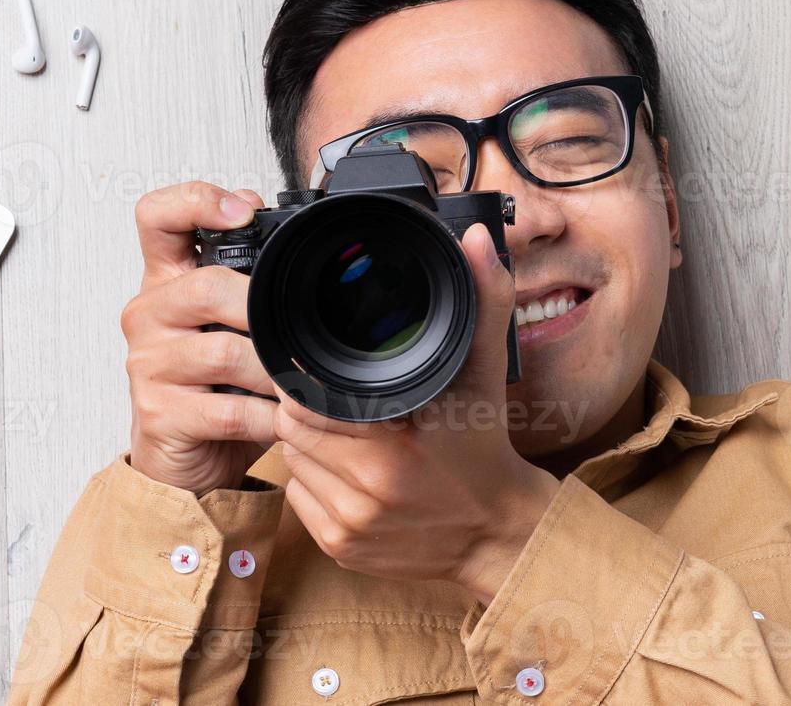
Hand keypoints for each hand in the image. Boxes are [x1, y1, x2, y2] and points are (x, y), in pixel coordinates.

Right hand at [122, 181, 278, 494]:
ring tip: (301, 383)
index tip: (241, 210)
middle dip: (264, 311)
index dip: (195, 200)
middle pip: (206, 286)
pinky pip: (229, 411)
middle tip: (297, 334)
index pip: (158, 216)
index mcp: (167, 281)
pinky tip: (286, 420)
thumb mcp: (233, 323)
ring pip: (225, 352)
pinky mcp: (160, 415)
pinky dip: (270, 418)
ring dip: (276, 372)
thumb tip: (287, 234)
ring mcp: (149, 365)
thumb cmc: (217, 386)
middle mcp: (149, 315)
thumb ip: (251, 279)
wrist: (189, 460)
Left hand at [275, 224, 562, 604]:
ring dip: (308, 444)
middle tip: (341, 401)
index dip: (310, 382)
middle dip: (308, 410)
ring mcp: (351, 526)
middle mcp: (368, 491)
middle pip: (292, 429)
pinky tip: (349, 470)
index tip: (329, 374)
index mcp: (395, 447)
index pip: (308, 402)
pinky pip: (299, 498)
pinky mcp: (339, 550)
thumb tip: (478, 242)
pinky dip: (314, 480)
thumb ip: (483, 301)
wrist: (498, 536)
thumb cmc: (485, 450)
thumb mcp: (485, 374)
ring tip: (348, 433)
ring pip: (292, 462)